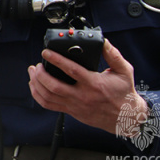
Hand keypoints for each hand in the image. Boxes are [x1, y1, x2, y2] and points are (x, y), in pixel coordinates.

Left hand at [27, 39, 147, 134]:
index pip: (72, 71)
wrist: (126, 118)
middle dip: (40, 74)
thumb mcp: (123, 71)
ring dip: (36, 83)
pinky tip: (35, 85)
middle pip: (54, 86)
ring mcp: (75, 105)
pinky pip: (49, 105)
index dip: (57, 60)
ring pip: (48, 96)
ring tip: (33, 72)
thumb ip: (113, 54)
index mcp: (94, 84)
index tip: (46, 52)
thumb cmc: (124, 93)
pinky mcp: (71, 111)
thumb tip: (103, 40)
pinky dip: (38, 95)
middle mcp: (82, 96)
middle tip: (37, 64)